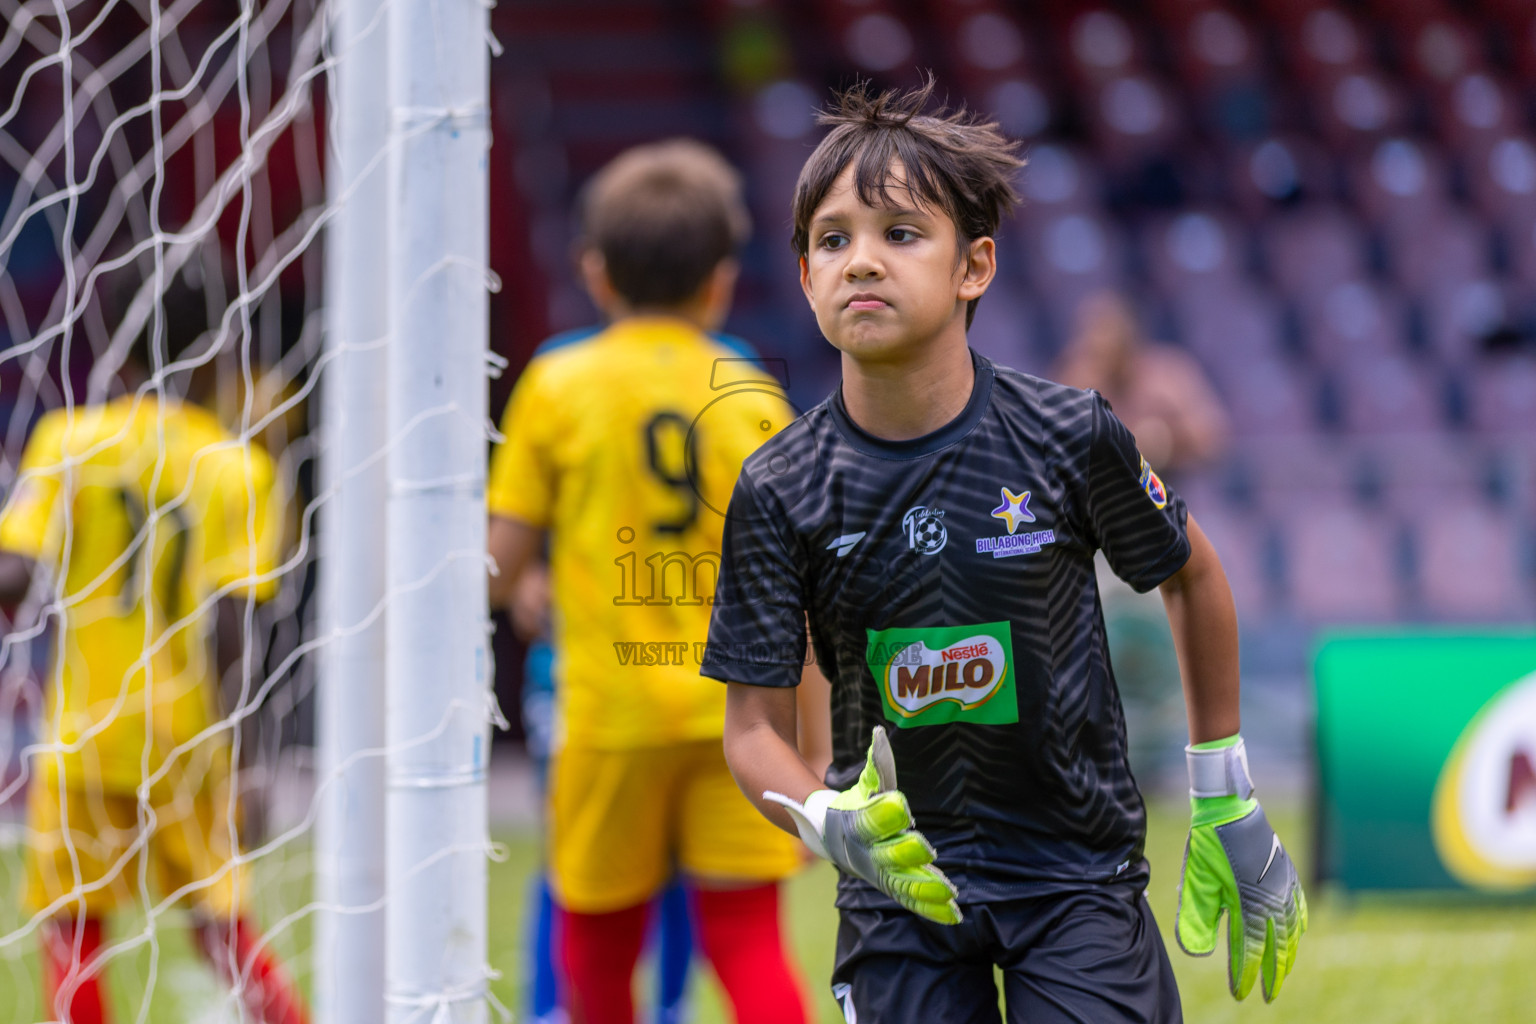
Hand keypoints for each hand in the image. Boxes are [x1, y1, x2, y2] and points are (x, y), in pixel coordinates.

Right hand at [765, 726, 960, 924]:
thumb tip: (879, 734)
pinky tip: (954, 914)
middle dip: (906, 853)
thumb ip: (875, 764)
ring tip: (949, 893)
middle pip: (887, 855)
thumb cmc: (852, 805)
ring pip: (902, 884)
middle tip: (927, 848)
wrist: (830, 838)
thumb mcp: (863, 785)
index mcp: (856, 826)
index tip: (900, 804)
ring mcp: (880, 874)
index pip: (869, 820)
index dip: (883, 813)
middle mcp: (867, 853)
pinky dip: (932, 909)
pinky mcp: (893, 886)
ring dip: (925, 889)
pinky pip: (912, 900)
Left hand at [1176, 735, 1307, 1001]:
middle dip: (1272, 974)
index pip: (1250, 950)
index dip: (1247, 975)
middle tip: (1268, 997)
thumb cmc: (1208, 844)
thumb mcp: (1197, 881)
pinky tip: (1298, 935)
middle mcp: (1272, 898)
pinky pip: (1299, 906)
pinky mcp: (1287, 873)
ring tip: (1282, 973)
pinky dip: (1299, 925)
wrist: (1227, 806)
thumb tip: (1197, 955)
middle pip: (1277, 946)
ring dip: (1288, 955)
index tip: (1242, 995)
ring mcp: (1284, 885)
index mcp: (1248, 902)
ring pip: (1292, 930)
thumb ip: (1197, 918)